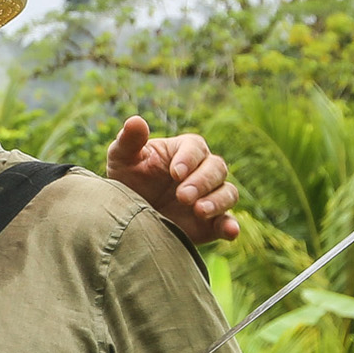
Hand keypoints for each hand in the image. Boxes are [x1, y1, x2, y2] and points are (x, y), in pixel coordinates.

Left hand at [106, 116, 239, 243]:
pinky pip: (228, 223)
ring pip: (228, 193)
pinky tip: (230, 231)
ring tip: (199, 211)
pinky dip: (231, 226)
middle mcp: (202, 172)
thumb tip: (135, 120)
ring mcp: (209, 197)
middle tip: (182, 196)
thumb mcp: (122, 159)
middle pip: (217, 168)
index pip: (195, 148)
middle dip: (201, 181)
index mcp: (184, 151)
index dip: (188, 159)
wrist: (127, 214)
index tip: (174, 172)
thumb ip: (129, 141)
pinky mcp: (211, 223)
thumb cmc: (127, 178)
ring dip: (218, 201)